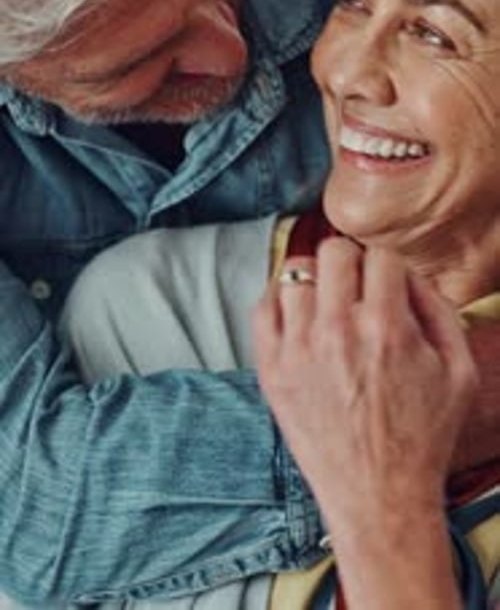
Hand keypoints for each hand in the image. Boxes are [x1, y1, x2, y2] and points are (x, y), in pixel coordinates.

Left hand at [253, 238, 477, 530]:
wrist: (379, 499)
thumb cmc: (422, 438)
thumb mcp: (459, 372)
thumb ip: (440, 310)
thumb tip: (408, 275)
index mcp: (387, 328)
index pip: (380, 257)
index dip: (389, 269)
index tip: (387, 287)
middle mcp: (338, 331)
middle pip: (334, 252)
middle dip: (351, 262)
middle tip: (357, 287)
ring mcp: (298, 350)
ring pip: (295, 273)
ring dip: (315, 281)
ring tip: (327, 303)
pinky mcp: (272, 371)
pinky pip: (262, 308)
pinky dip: (279, 301)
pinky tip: (299, 318)